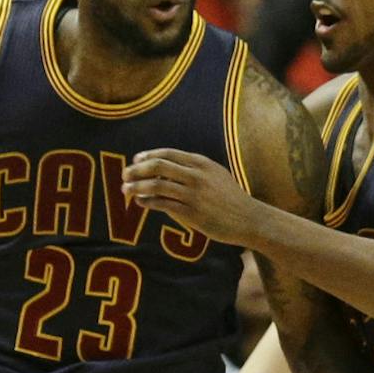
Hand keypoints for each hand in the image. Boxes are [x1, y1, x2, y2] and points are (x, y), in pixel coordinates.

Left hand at [124, 150, 262, 247]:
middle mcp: (196, 176)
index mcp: (201, 163)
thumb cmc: (231, 198)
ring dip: (137, 187)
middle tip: (125, 175)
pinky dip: (148, 202)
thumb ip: (194, 169)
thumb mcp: (215, 175)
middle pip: (158, 166)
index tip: (136, 160)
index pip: (167, 154)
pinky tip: (140, 202)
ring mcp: (193, 194)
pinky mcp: (192, 213)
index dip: (148, 155)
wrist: (249, 219)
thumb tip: (168, 170)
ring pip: (156, 186)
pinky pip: (162, 204)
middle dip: (136, 170)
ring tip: (126, 190)